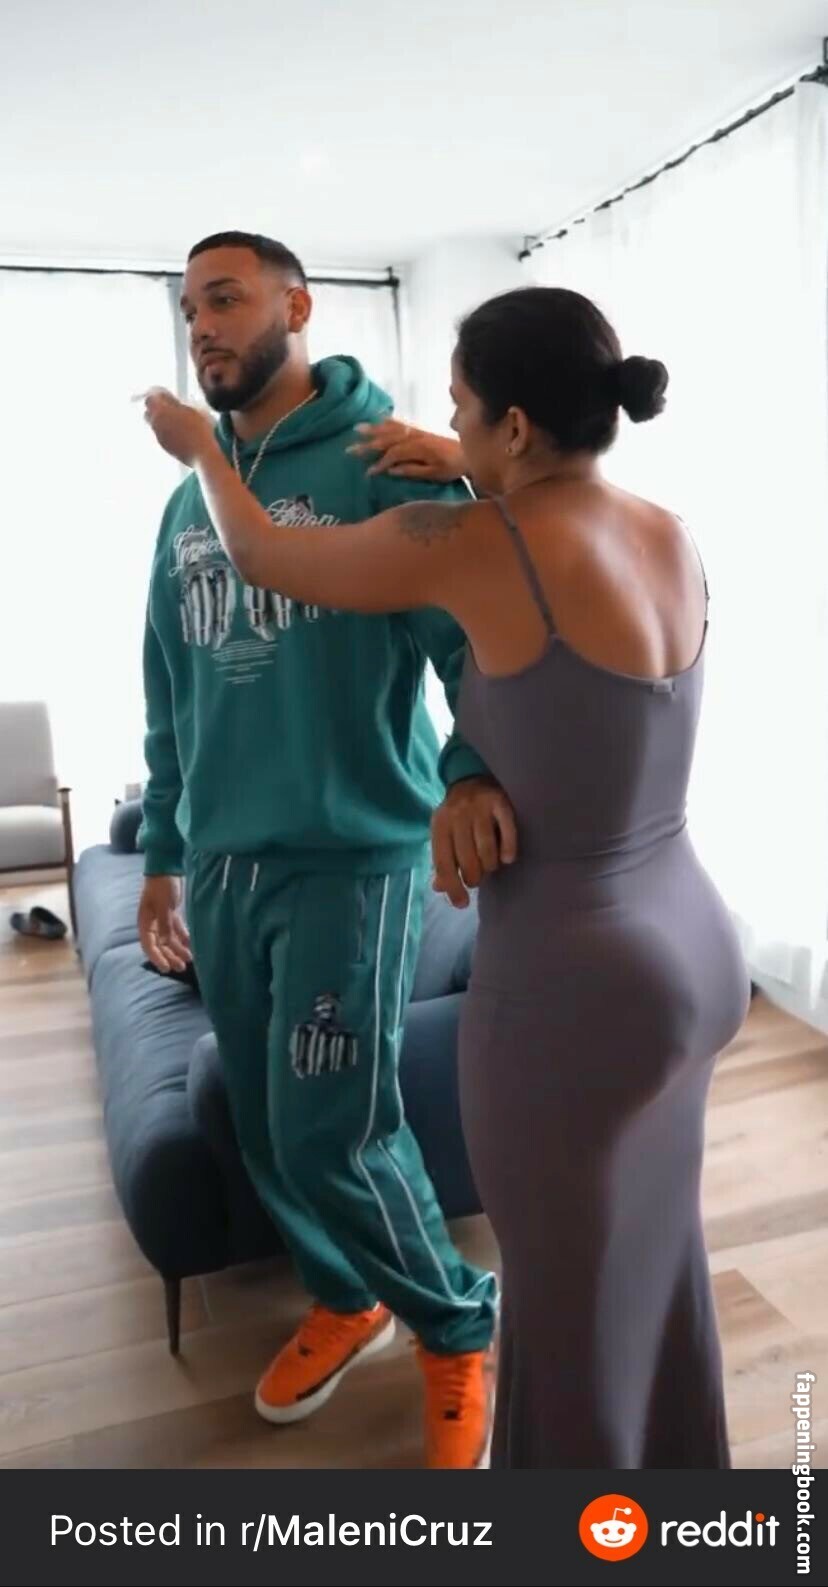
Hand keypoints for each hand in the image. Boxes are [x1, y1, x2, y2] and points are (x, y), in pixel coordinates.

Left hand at [137, 387, 216, 465]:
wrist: (203, 453)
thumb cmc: (199, 428)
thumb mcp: (190, 407)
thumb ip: (175, 402)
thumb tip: (168, 399)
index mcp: (160, 411)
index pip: (150, 398)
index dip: (158, 395)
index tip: (166, 395)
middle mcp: (155, 424)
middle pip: (148, 413)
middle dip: (156, 409)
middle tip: (171, 407)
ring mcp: (159, 437)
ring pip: (155, 425)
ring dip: (163, 421)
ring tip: (179, 421)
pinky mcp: (165, 448)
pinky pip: (162, 436)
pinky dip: (168, 432)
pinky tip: (181, 433)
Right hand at [138, 875, 191, 972]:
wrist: (168, 867)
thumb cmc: (162, 885)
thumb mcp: (163, 906)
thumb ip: (165, 925)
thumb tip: (165, 943)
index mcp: (145, 922)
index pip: (149, 945)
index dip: (157, 958)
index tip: (166, 969)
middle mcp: (152, 923)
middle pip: (160, 945)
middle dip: (170, 956)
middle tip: (182, 967)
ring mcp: (162, 919)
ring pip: (170, 939)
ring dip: (178, 949)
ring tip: (190, 959)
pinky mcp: (172, 914)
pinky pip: (177, 930)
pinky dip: (183, 938)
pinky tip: (191, 946)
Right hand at [347, 419, 466, 482]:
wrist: (469, 453)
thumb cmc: (452, 468)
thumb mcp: (434, 474)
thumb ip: (412, 471)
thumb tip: (390, 470)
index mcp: (419, 448)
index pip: (393, 454)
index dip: (379, 463)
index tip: (368, 472)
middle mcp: (415, 436)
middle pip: (388, 439)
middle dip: (368, 444)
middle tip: (350, 449)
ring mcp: (417, 431)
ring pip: (392, 428)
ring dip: (374, 429)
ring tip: (357, 429)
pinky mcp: (420, 430)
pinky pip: (401, 423)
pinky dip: (388, 420)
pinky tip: (379, 418)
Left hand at [431, 777, 517, 908]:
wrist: (474, 777)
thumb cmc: (459, 816)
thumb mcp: (445, 835)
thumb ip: (443, 861)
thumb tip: (440, 888)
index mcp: (439, 825)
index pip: (444, 863)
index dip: (452, 887)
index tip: (462, 904)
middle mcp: (457, 814)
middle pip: (467, 860)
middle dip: (474, 876)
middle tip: (478, 876)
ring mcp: (479, 807)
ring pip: (487, 850)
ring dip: (491, 865)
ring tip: (491, 864)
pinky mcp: (500, 802)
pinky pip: (508, 833)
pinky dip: (508, 850)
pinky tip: (507, 858)